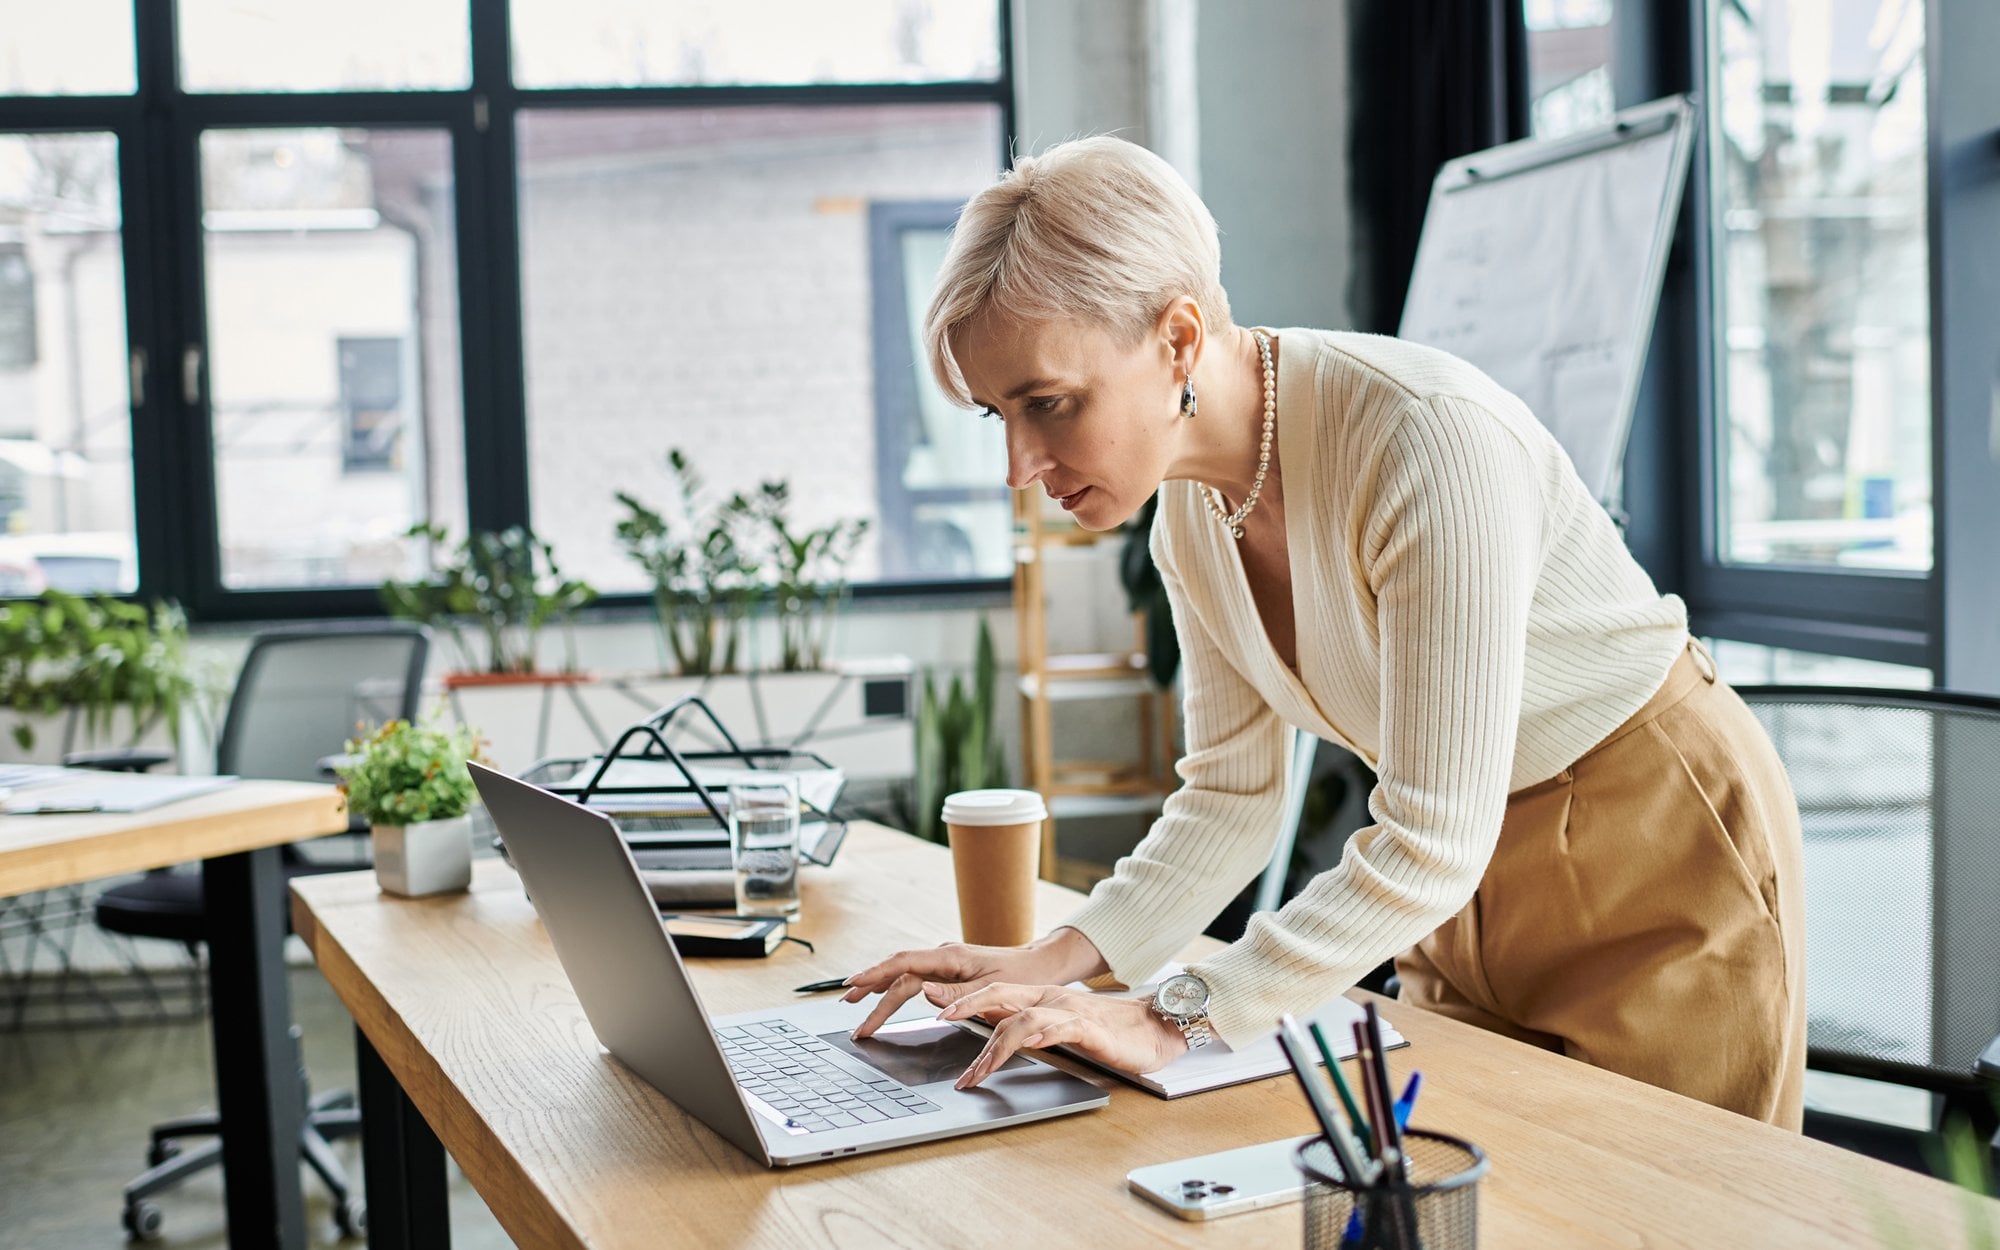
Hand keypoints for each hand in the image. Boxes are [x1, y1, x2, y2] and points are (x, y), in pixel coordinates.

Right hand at [841, 927, 1105, 1039]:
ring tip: (854, 1001)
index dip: (876, 976)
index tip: (853, 987)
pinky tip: (881, 993)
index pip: (904, 965)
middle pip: (898, 973)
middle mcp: (944, 956)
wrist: (1041, 965)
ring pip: (902, 973)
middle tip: (850, 1012)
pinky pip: (913, 976)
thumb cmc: (1022, 978)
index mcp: (951, 958)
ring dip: (877, 986)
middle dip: (871, 991)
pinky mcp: (948, 971)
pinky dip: (893, 985)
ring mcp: (944, 963)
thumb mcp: (994, 989)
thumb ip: (959, 994)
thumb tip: (924, 994)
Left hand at [937, 983, 1187, 1088]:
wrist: (1155, 1029)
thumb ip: (1032, 1030)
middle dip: (966, 1006)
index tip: (936, 1012)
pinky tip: (1028, 1044)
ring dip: (995, 1045)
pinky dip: (1042, 1034)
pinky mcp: (1092, 1029)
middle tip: (939, 1020)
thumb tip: (997, 1042)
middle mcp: (1051, 999)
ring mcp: (1070, 1012)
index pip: (995, 992)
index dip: (964, 999)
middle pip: (1000, 995)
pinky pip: (1063, 1027)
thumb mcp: (1062, 1029)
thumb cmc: (1109, 1033)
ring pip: (1023, 1018)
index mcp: (1042, 997)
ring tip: (977, 1072)